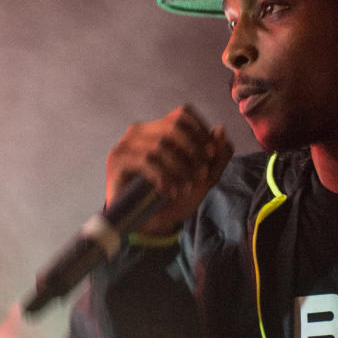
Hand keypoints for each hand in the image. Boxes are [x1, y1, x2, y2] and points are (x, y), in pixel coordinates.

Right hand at [105, 105, 233, 235]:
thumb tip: (220, 129)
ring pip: (161, 145)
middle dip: (194, 151)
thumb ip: (219, 155)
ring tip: (186, 188)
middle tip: (202, 175)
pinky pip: (145, 160)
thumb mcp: (206, 178)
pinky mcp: (117, 160)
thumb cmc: (177, 196)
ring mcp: (127, 144)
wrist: (151, 224)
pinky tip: (169, 191)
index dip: (201, 132)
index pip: (183, 113)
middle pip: (174, 126)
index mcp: (160, 129)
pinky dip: (163, 177)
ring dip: (181, 169)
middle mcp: (142, 131)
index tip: (211, 156)